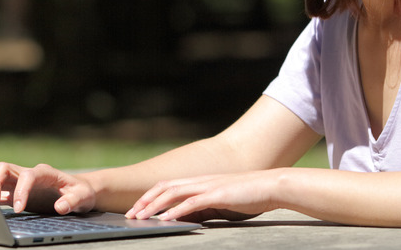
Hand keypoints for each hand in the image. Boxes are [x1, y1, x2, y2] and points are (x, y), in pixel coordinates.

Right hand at [0, 162, 95, 214]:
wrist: (78, 192)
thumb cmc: (81, 192)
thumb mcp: (84, 196)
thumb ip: (73, 201)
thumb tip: (60, 207)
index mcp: (45, 172)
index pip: (27, 175)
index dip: (21, 190)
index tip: (19, 208)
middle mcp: (30, 175)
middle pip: (5, 168)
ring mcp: (21, 184)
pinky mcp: (17, 194)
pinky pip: (1, 193)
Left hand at [125, 171, 280, 221]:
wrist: (271, 186)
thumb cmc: (248, 196)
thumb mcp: (219, 203)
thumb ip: (202, 208)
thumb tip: (184, 217)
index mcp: (199, 182)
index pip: (167, 185)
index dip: (150, 196)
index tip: (137, 208)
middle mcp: (200, 181)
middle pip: (164, 187)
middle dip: (145, 201)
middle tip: (130, 214)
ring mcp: (207, 186)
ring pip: (173, 193)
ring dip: (154, 206)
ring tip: (140, 217)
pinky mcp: (217, 195)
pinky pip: (192, 203)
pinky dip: (176, 210)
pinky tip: (165, 219)